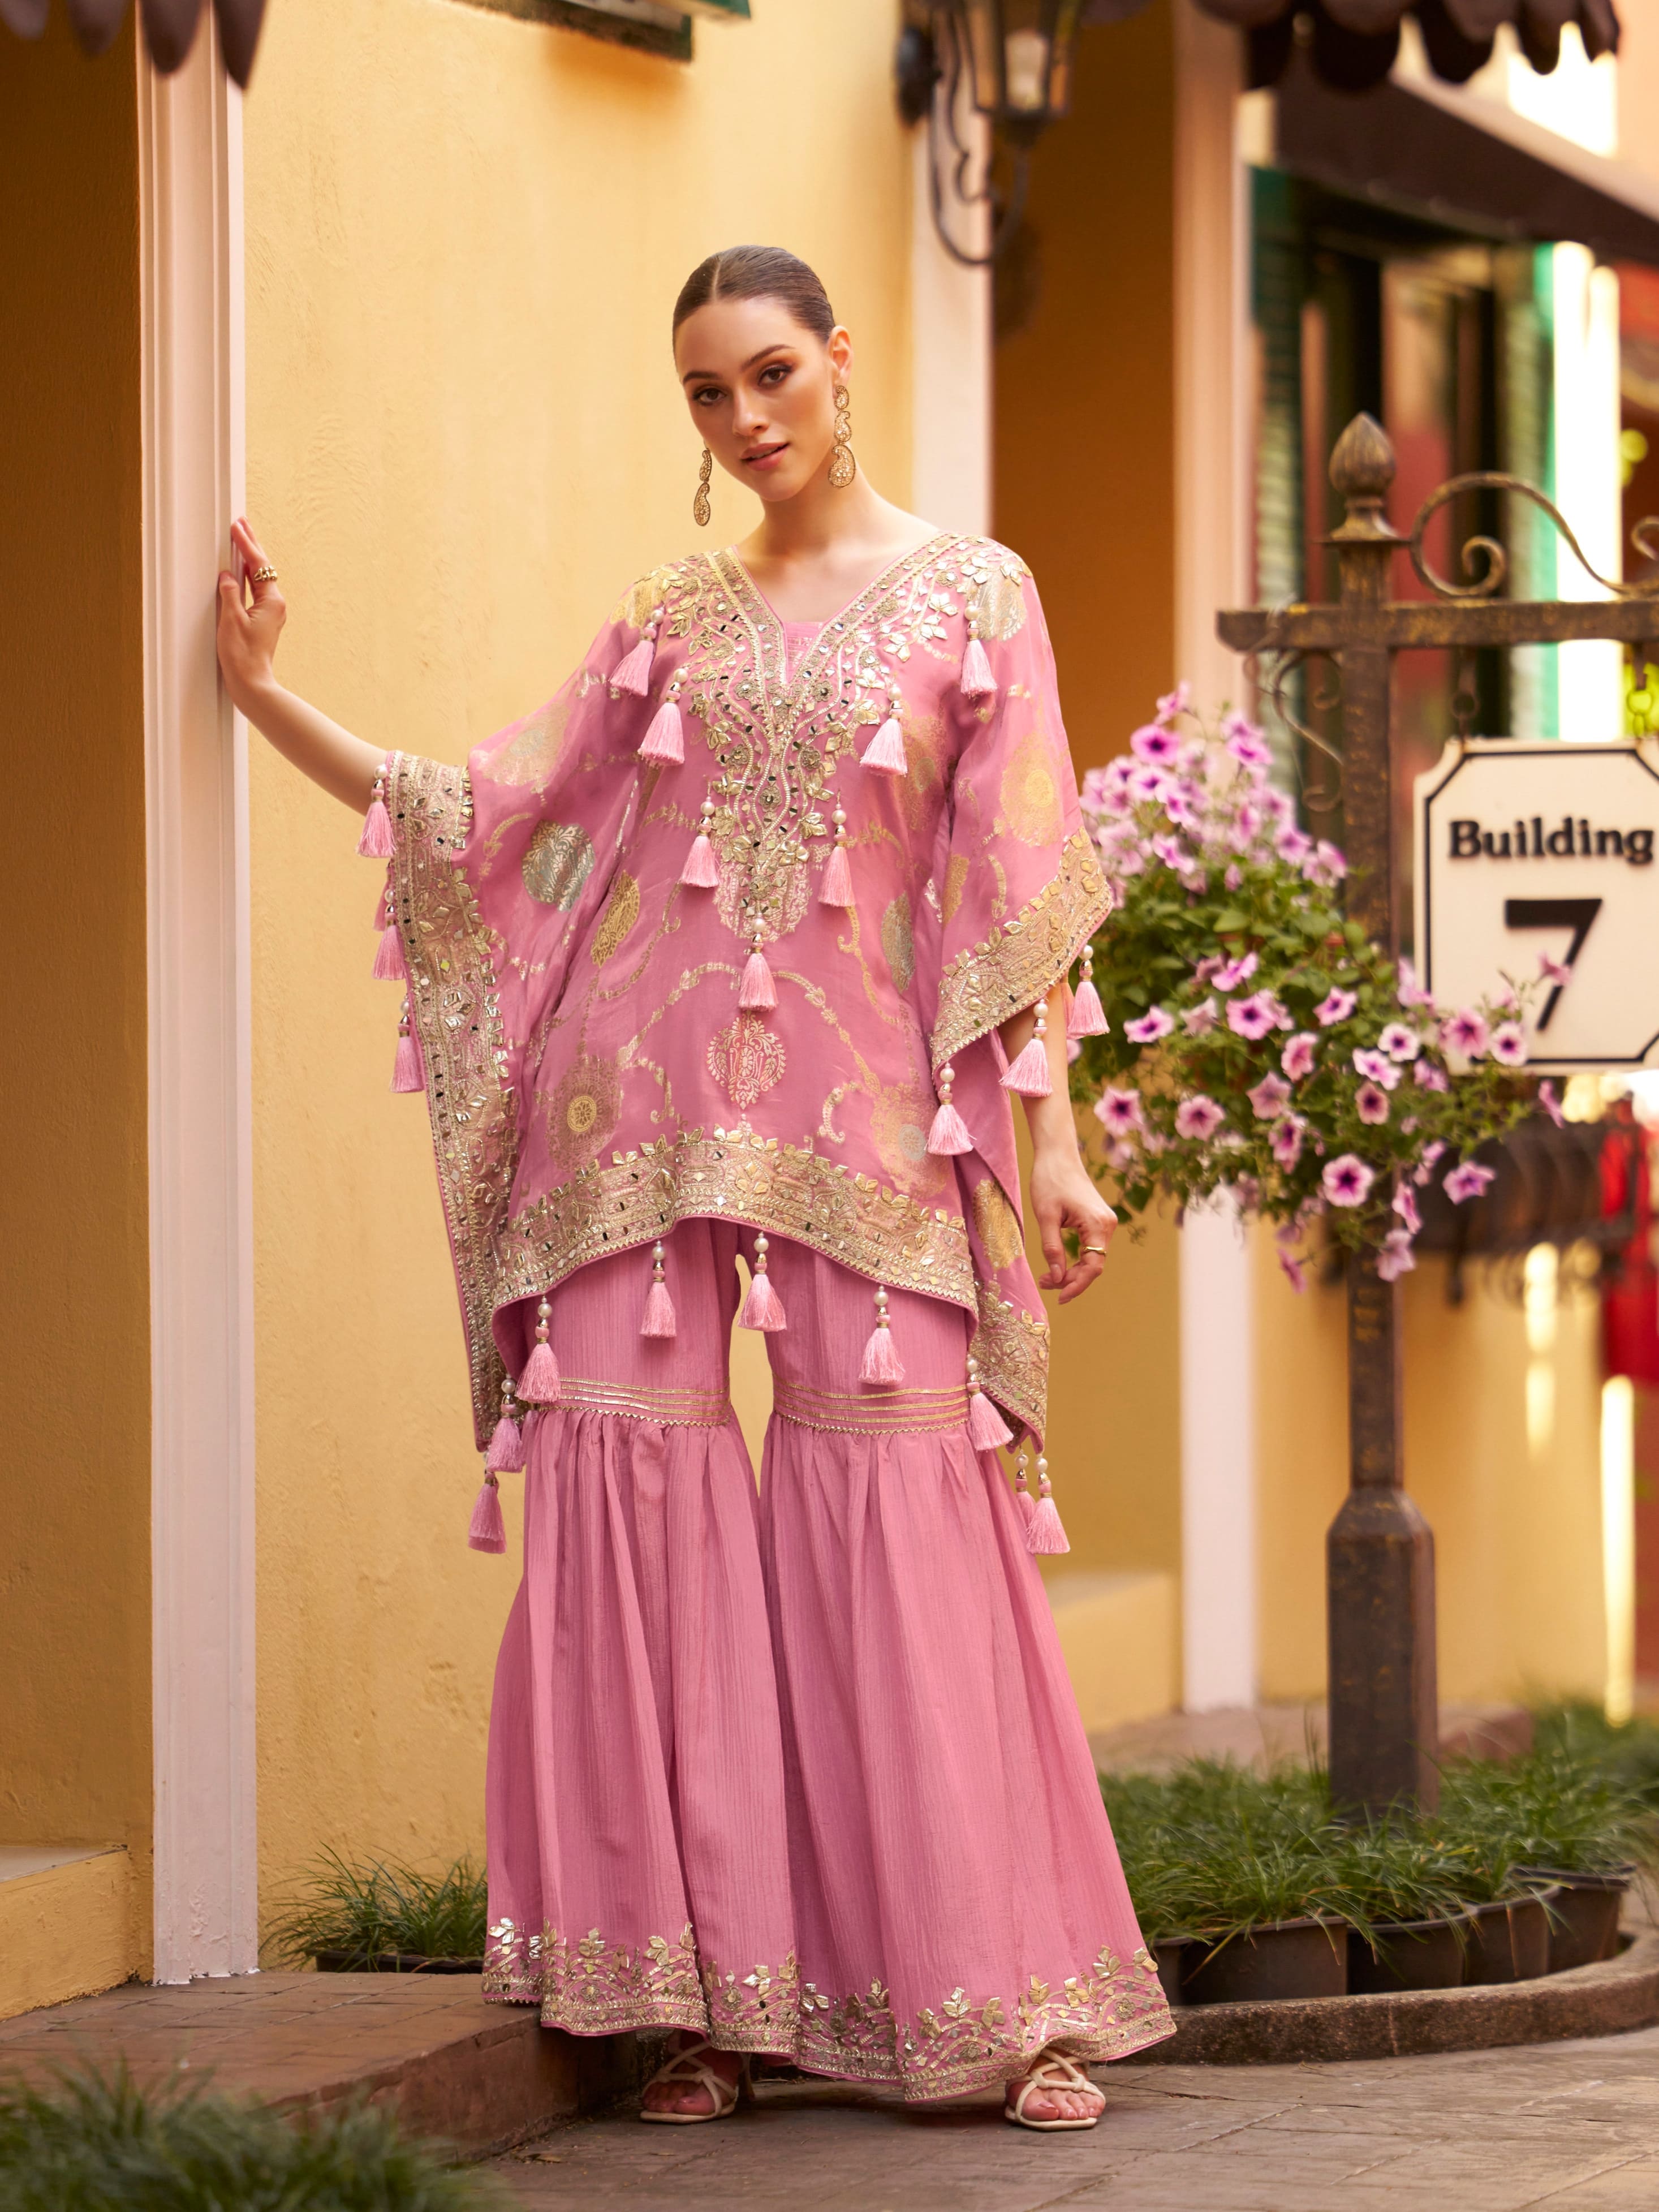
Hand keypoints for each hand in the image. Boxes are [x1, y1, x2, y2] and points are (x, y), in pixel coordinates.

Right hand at [216, 517, 285, 716]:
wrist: (251, 683)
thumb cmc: (242, 656)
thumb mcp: (232, 620)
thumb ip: (230, 593)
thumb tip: (228, 575)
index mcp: (271, 601)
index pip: (258, 565)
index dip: (246, 544)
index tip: (237, 526)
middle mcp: (275, 605)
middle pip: (262, 568)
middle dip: (251, 545)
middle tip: (241, 523)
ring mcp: (269, 613)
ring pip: (258, 578)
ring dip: (248, 558)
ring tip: (241, 537)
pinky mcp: (262, 620)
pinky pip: (254, 590)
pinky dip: (246, 576)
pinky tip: (240, 568)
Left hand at [1028, 1142, 1115, 1303]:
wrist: (1057, 1154)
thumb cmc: (1049, 1180)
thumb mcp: (1046, 1217)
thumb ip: (1052, 1249)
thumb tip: (1057, 1278)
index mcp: (1098, 1224)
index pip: (1093, 1267)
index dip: (1077, 1285)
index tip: (1059, 1298)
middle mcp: (1107, 1225)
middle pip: (1094, 1265)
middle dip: (1070, 1279)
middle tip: (1044, 1284)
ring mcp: (1104, 1222)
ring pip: (1092, 1258)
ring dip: (1072, 1270)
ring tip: (1046, 1277)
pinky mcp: (1097, 1220)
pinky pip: (1090, 1247)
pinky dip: (1075, 1259)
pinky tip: (1058, 1265)